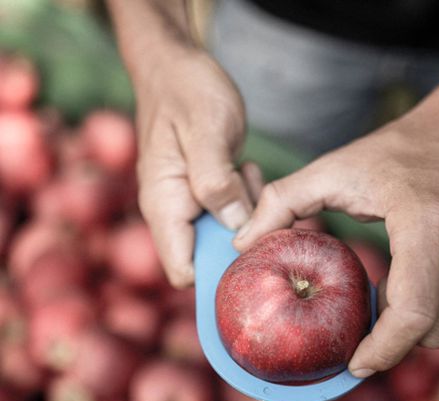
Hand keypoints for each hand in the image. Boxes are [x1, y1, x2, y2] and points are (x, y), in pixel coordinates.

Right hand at [134, 44, 262, 286]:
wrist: (176, 67)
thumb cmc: (186, 91)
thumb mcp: (207, 130)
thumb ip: (217, 182)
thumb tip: (235, 227)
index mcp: (164, 206)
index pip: (184, 271)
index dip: (218, 274)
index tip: (251, 248)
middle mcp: (173, 213)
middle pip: (209, 260)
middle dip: (240, 240)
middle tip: (253, 198)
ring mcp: (188, 206)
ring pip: (224, 239)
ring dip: (246, 217)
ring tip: (246, 174)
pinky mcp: (204, 196)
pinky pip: (230, 217)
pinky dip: (246, 203)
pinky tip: (245, 171)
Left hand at [234, 93, 438, 375]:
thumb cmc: (398, 152)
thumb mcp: (334, 169)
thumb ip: (282, 202)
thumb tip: (242, 244)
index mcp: (427, 221)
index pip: (413, 312)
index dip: (382, 349)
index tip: (356, 362)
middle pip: (436, 329)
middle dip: (397, 343)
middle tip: (367, 332)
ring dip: (424, 333)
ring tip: (397, 310)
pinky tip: (427, 297)